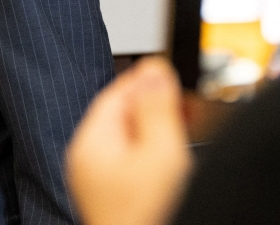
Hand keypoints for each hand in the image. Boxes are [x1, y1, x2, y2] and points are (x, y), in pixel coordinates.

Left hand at [65, 57, 192, 224]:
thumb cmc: (146, 217)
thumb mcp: (161, 153)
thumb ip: (156, 108)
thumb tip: (153, 69)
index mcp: (89, 144)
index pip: (115, 92)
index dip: (148, 79)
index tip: (175, 74)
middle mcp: (89, 164)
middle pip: (124, 117)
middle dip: (157, 107)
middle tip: (189, 104)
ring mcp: (103, 186)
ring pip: (133, 143)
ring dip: (161, 132)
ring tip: (188, 129)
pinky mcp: (120, 203)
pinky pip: (137, 167)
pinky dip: (159, 157)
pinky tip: (177, 163)